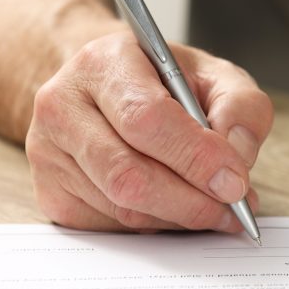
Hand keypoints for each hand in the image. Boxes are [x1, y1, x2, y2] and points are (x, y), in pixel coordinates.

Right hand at [26, 30, 271, 231]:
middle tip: (233, 209)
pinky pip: (111, 226)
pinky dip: (156, 226)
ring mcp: (48, 153)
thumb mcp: (213, 75)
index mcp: (103, 63)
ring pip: (121, 208)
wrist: (106, 89)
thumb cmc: (163, 82)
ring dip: (179, 217)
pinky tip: (177, 209)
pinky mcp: (51, 194)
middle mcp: (62, 106)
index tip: (235, 182)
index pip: (145, 118)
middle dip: (191, 201)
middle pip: (127, 173)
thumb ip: (240, 107)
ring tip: (216, 209)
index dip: (195, 157)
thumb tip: (237, 157)